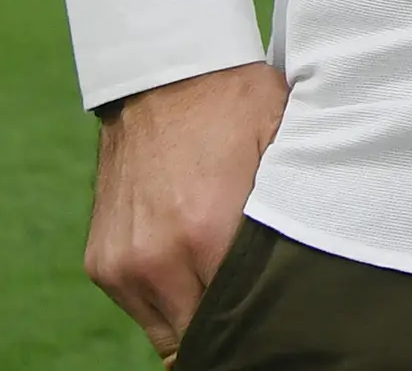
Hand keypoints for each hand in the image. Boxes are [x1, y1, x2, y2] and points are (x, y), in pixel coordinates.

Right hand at [86, 62, 287, 362]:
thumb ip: (290, 216)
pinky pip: (138, 307)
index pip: (237, 319)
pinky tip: (190, 262)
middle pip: (200, 336)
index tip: (277, 312)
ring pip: (167, 331)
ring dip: (193, 315)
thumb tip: (310, 271)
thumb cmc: (236, 107)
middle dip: (227, 323)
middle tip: (253, 302)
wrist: (163, 75)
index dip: (261, 321)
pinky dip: (164, 297)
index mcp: (207, 234)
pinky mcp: (101, 261)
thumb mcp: (281, 149)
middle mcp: (157, 259)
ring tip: (220, 275)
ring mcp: (123, 264)